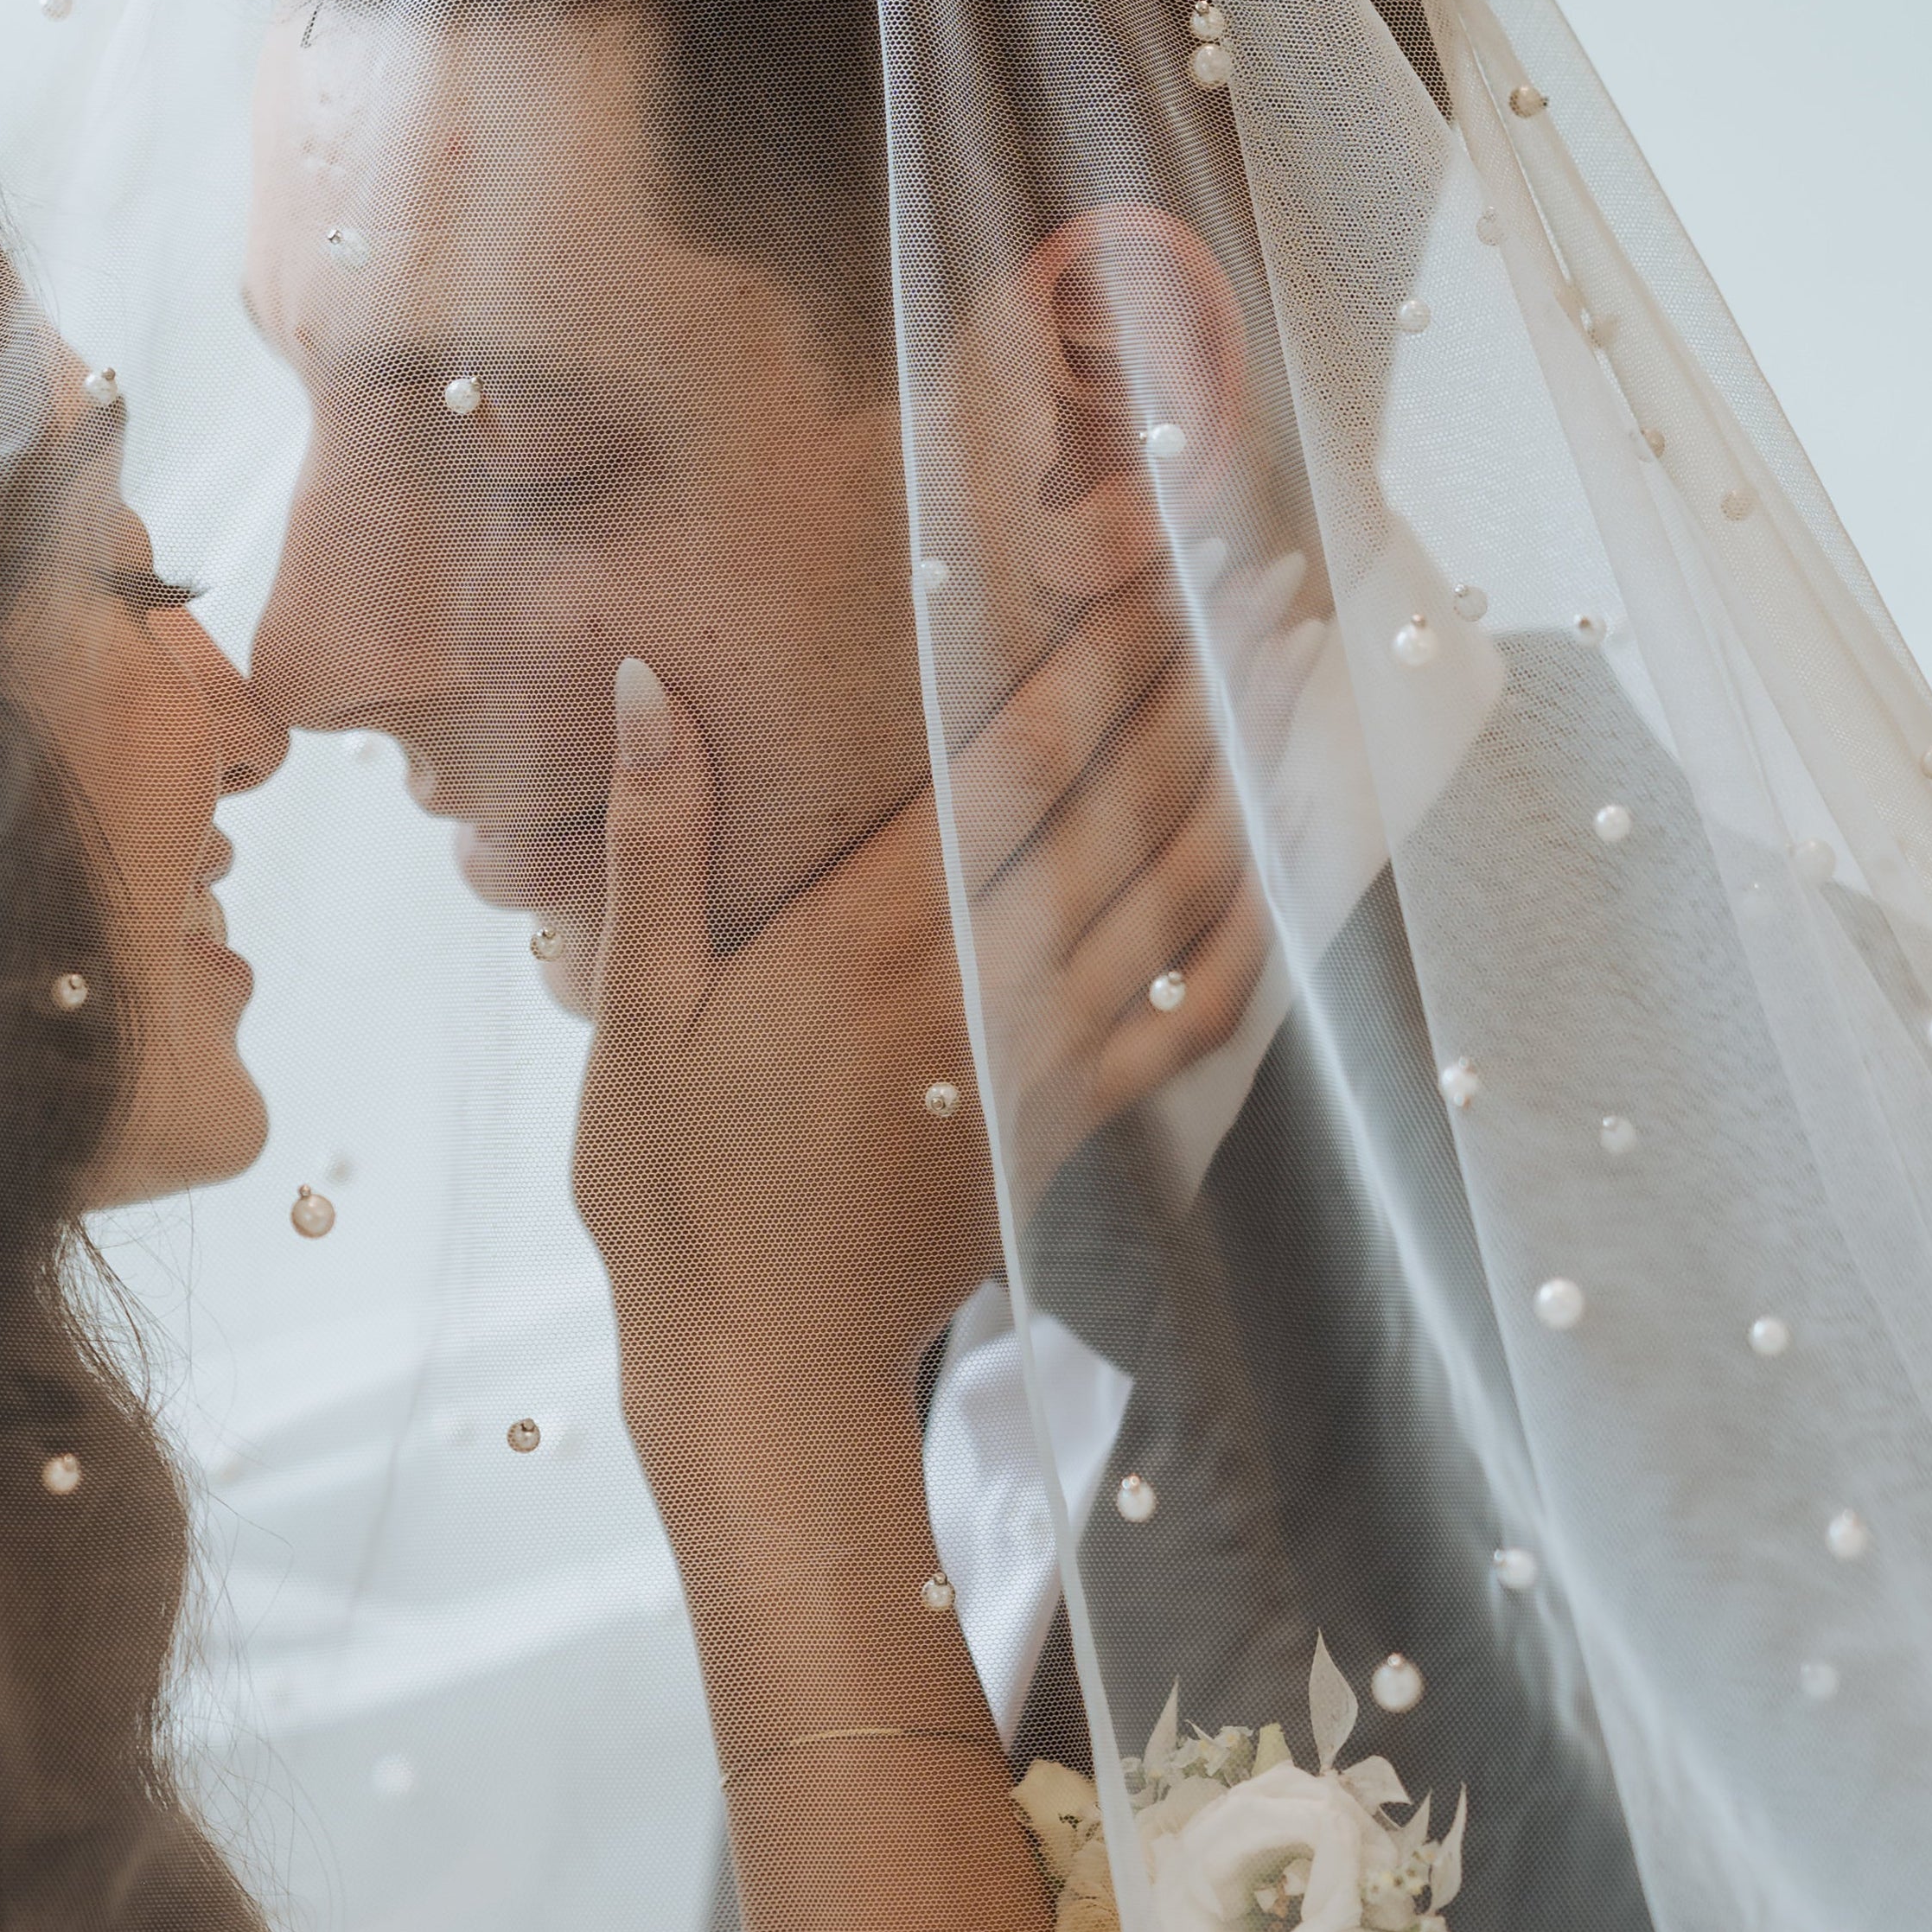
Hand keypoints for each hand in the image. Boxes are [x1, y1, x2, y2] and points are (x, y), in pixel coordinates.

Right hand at [573, 560, 1321, 1589]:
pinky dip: (1250, 929)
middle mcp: (982, 985)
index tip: (1173, 565)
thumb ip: (655, 841)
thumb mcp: (627, 1011)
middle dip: (1207, 684)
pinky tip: (1283, 869)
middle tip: (1276, 581)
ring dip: (1251, 777)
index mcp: (873, 939)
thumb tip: (645, 681)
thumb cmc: (670, 1190)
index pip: (1022, 759)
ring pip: (1181, 894)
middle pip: (1128, 806)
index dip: (1108, 653)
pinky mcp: (1067, 1124)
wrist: (757, 1366)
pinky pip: (1190, 1014)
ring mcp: (1042, 1058)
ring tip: (1303, 681)